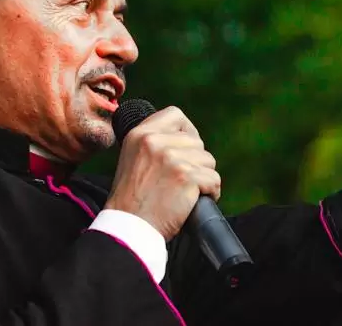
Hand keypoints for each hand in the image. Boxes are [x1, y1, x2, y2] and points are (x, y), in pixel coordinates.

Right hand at [105, 106, 219, 240]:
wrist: (128, 227)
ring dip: (203, 178)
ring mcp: (172, 158)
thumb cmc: (132, 199)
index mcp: (140, 134)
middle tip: (181, 181)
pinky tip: (194, 202)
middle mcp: (155, 141)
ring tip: (185, 193)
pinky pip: (214, 180)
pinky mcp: (186, 177)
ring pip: (208, 161)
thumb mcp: (133, 158)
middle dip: (195, 162)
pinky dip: (210, 193)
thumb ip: (153, 143)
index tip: (186, 149)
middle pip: (196, 142)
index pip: (175, 115)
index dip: (187, 131)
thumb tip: (185, 138)